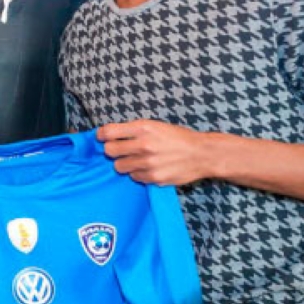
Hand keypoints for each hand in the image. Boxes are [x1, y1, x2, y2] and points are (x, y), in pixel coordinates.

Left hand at [97, 120, 211, 186]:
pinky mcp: (154, 178)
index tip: (102, 137)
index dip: (102, 135)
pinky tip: (149, 168)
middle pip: (110, 151)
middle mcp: (144, 145)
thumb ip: (133, 130)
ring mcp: (148, 163)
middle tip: (120, 150)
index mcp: (143, 128)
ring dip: (124, 163)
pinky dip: (138, 173)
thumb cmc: (178, 138)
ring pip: (119, 166)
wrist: (202, 154)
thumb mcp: (156, 126)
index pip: (108, 132)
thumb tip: (109, 135)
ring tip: (137, 160)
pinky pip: (134, 177)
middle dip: (112, 150)